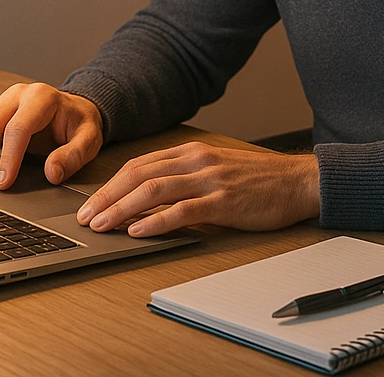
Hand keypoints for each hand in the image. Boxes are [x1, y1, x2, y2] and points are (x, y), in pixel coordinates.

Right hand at [0, 83, 103, 190]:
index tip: (3, 183)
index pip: (19, 127)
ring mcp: (1, 101)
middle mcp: (17, 95)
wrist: (73, 110)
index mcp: (42, 98)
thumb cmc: (79, 124)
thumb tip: (52, 173)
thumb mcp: (89, 140)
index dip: (8, 157)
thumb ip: (73, 156)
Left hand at [75, 142, 319, 236]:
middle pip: (138, 174)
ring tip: (102, 225)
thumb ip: (185, 180)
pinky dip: (155, 220)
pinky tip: (138, 230)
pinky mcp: (223, 201)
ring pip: (153, 190)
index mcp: (191, 152)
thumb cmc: (258, 181)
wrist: (298, 181)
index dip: (110, 184)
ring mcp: (209, 180)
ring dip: (122, 208)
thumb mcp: (216, 171)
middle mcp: (196, 161)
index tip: (91, 203)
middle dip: (106, 197)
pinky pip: (182, 210)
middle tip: (85, 217)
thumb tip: (148, 200)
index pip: (139, 165)